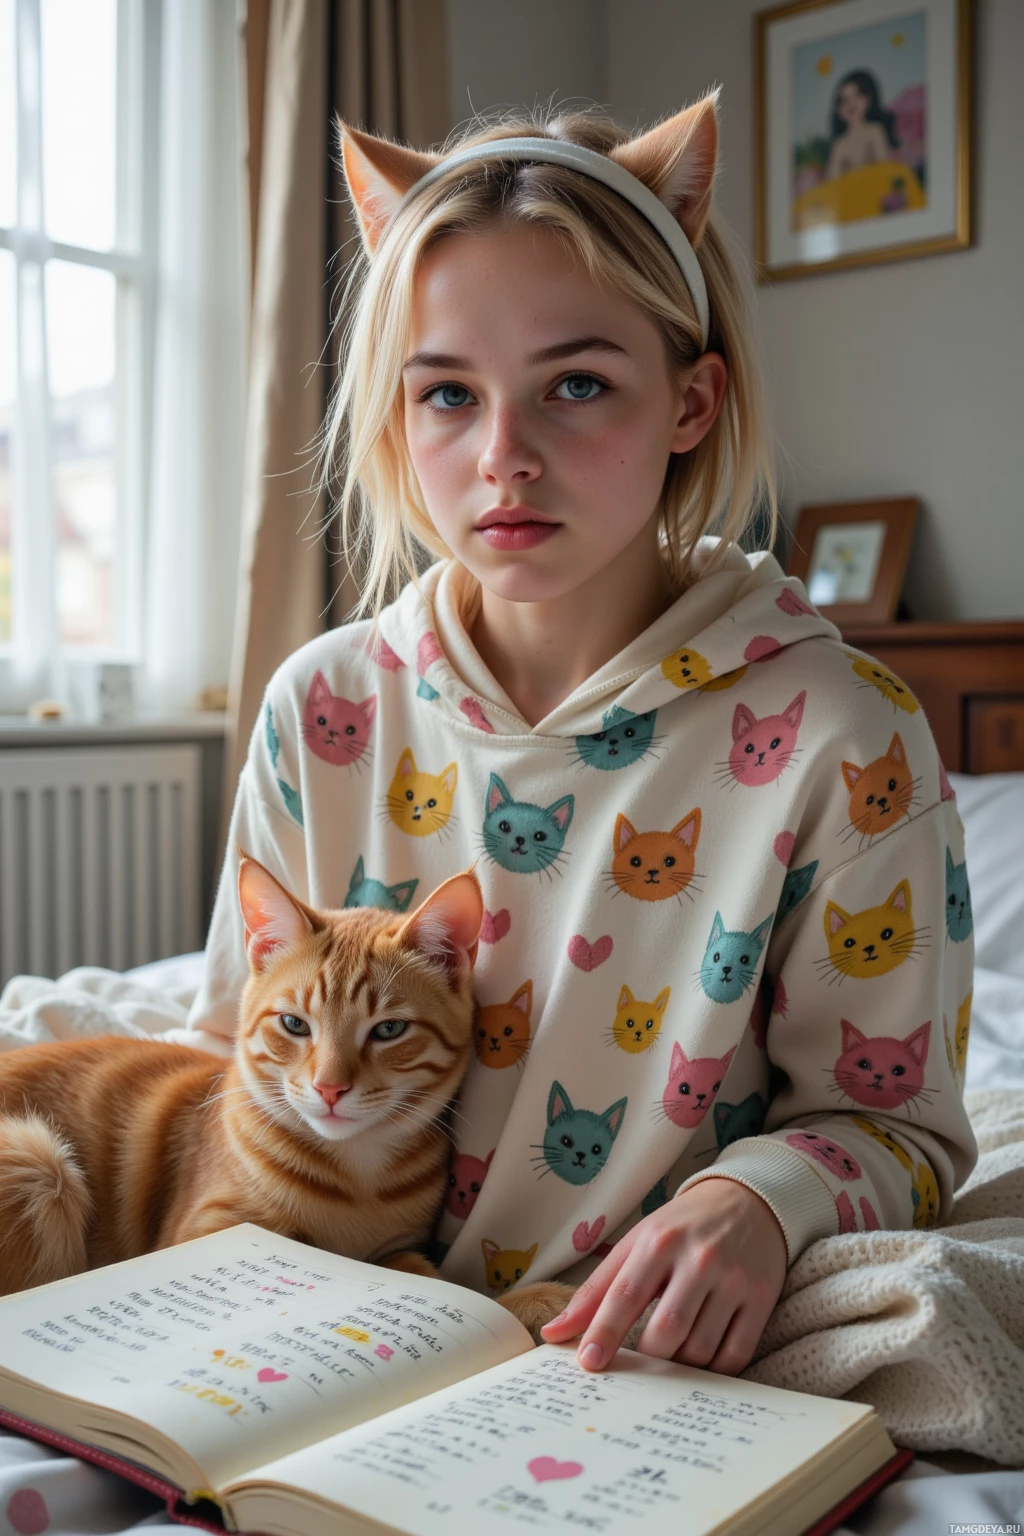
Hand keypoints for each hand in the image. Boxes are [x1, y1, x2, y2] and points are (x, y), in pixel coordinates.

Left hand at [540, 1180, 787, 1375]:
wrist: (746, 1201)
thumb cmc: (681, 1227)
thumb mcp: (635, 1244)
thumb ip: (595, 1291)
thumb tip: (552, 1333)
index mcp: (659, 1241)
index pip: (625, 1295)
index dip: (604, 1333)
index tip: (589, 1364)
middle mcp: (699, 1258)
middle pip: (666, 1331)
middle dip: (647, 1357)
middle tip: (639, 1362)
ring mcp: (734, 1279)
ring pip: (700, 1349)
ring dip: (680, 1364)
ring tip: (672, 1352)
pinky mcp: (762, 1297)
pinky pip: (735, 1354)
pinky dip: (714, 1369)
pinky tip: (702, 1357)